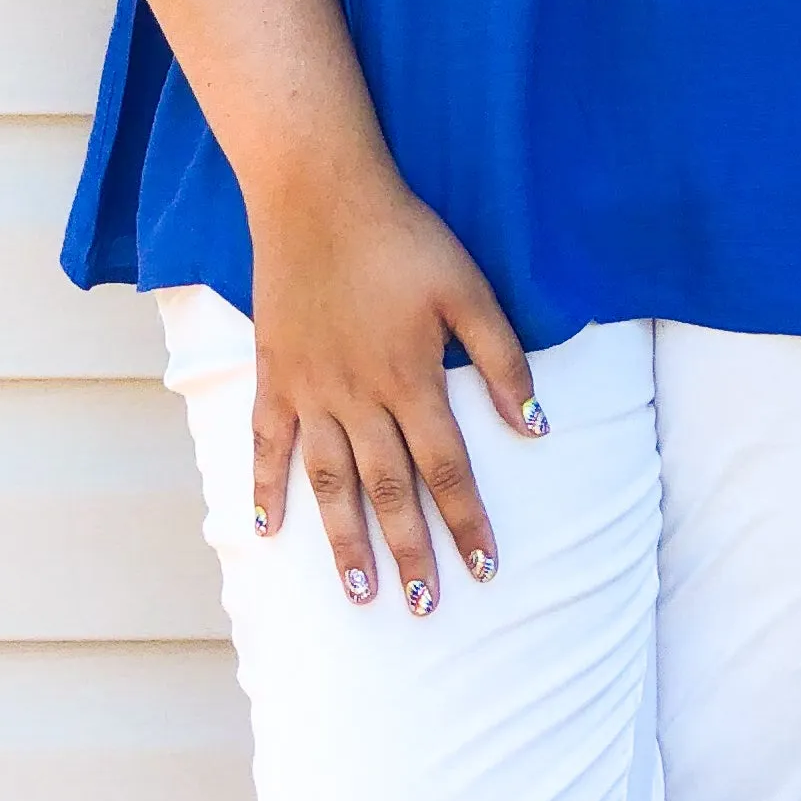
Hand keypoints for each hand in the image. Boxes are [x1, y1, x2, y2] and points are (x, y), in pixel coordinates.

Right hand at [250, 164, 540, 617]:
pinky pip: (266, 442)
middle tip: (422, 606)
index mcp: (413, 380)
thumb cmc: (404, 237)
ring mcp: (311, 390)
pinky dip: (264, 487)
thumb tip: (537, 426)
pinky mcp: (275, 374)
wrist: (320, 194)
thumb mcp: (469, 289)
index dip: (467, 523)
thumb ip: (502, 360)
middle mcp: (359, 398)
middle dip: (409, 551)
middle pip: (388, 491)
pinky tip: (264, 529)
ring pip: (330, 482)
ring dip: (344, 540)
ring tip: (360, 591)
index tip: (484, 571)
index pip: (448, 470)